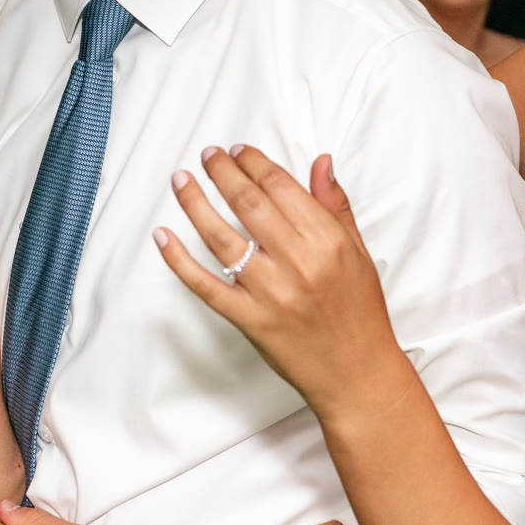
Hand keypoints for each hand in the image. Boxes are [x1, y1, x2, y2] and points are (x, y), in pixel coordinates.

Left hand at [154, 146, 407, 416]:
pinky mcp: (249, 319)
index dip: (254, 162)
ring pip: (222, 238)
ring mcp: (270, 292)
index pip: (281, 187)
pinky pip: (206, 286)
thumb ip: (335, 206)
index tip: (238, 151)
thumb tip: (320, 162)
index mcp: (327, 241)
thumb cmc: (360, 312)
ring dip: (195, 204)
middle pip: (248, 204)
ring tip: (181, 180)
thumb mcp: (358, 253)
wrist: (357, 373)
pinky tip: (163, 237)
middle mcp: (297, 262)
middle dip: (223, 172)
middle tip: (208, 155)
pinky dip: (180, 261)